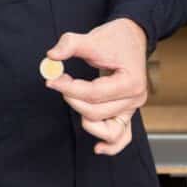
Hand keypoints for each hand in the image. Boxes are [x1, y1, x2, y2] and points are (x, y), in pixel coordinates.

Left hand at [44, 18, 147, 154]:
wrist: (132, 38)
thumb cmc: (116, 38)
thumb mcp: (93, 38)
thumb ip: (71, 44)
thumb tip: (51, 57)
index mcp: (131, 82)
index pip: (94, 93)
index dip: (69, 88)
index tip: (52, 80)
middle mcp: (135, 99)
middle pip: (97, 112)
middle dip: (72, 98)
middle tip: (58, 81)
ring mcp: (132, 108)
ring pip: (107, 129)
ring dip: (85, 118)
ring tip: (71, 98)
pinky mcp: (127, 113)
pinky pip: (122, 137)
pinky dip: (111, 145)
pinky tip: (97, 149)